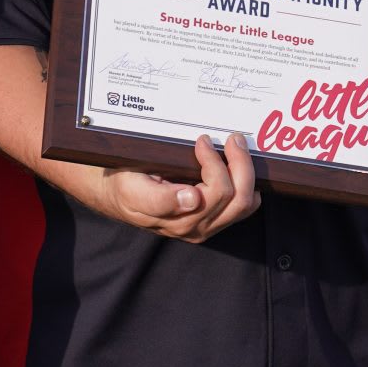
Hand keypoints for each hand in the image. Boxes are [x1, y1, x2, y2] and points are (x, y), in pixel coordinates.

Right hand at [80, 131, 259, 242]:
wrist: (120, 198)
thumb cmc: (126, 188)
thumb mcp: (133, 189)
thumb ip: (159, 198)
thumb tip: (192, 200)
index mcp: (180, 220)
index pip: (218, 193)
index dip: (215, 163)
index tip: (202, 141)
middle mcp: (197, 227)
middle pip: (238, 198)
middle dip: (239, 163)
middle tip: (230, 139)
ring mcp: (208, 226)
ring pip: (246, 203)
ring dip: (246, 172)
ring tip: (234, 147)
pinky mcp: (215, 220)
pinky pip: (244, 207)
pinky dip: (247, 184)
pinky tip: (236, 166)